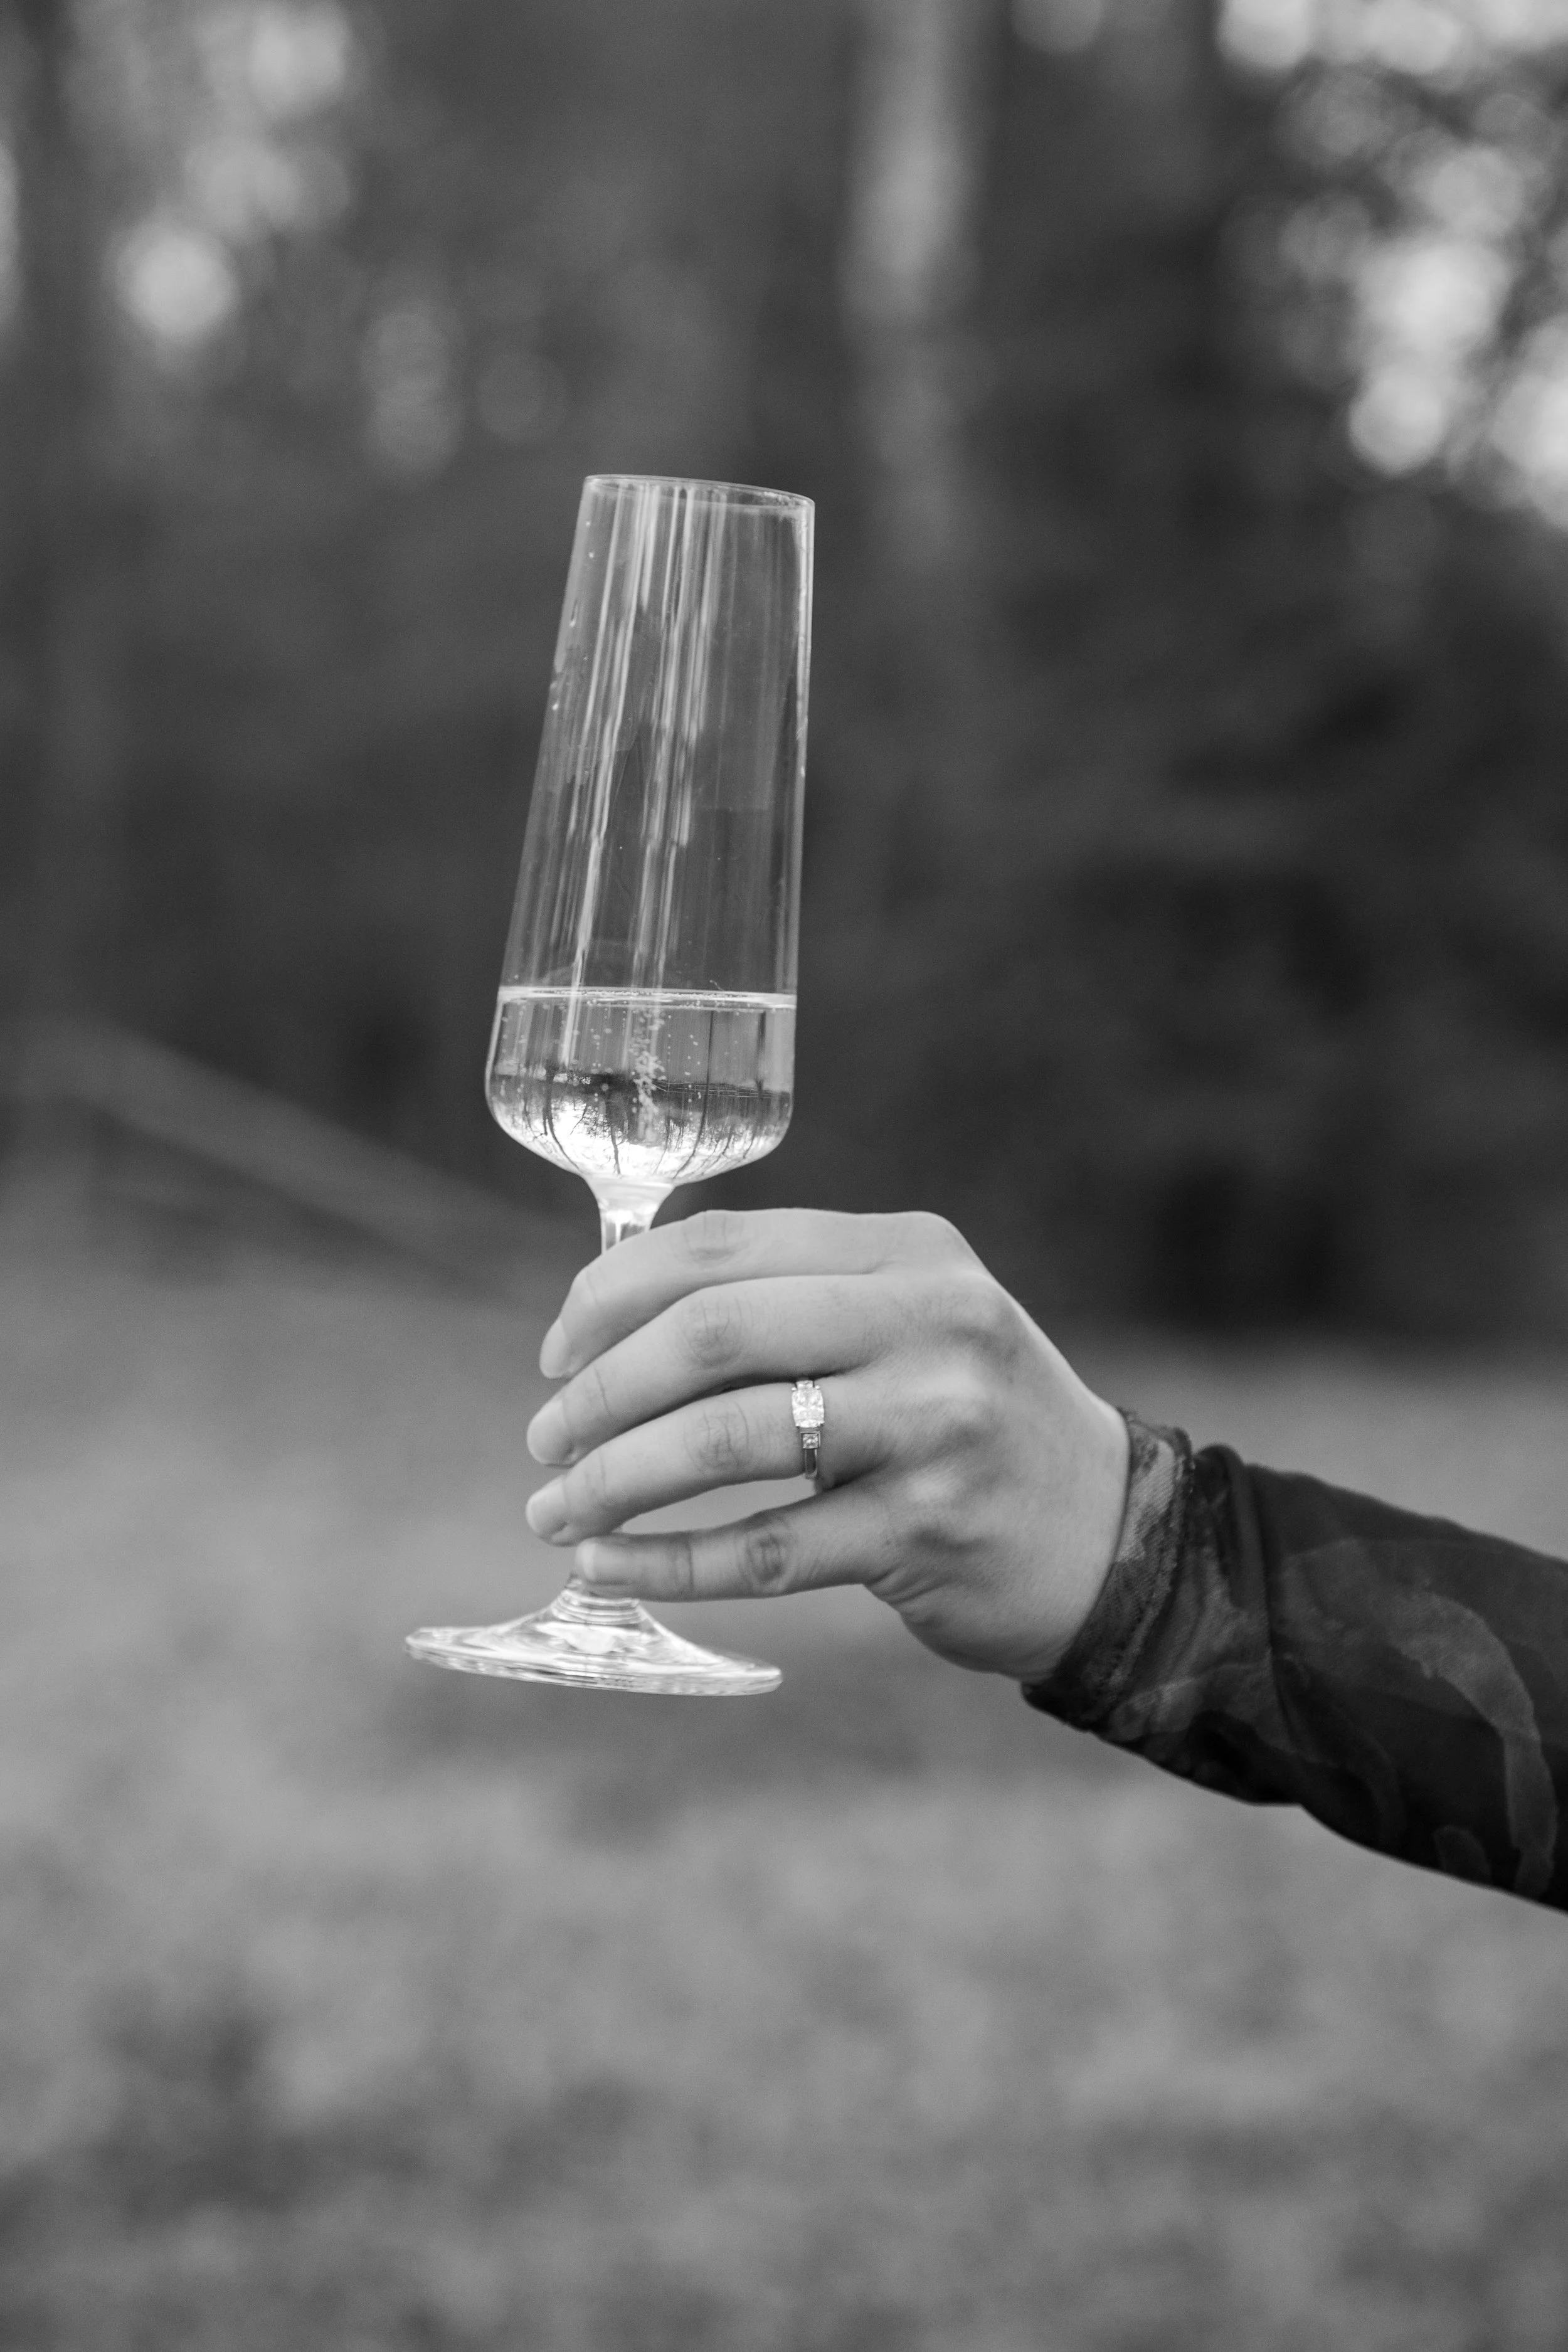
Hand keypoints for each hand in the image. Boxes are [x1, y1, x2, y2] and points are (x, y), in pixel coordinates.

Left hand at [523, 1209, 1129, 1681]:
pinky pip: (763, 1549)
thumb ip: (793, 1300)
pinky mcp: (926, 1531)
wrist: (1112, 1536)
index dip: (612, 1294)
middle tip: (544, 1437)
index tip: (554, 1349)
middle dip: (599, 1389)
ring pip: (724, 1440)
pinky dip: (666, 1560)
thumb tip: (611, 1313)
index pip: (725, 1247)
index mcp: (910, 1253)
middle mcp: (928, 1324)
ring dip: (612, 1477)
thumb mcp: (910, 1322)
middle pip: (712, 1333)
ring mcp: (932, 1428)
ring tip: (554, 1508)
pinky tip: (609, 1565)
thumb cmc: (972, 1420)